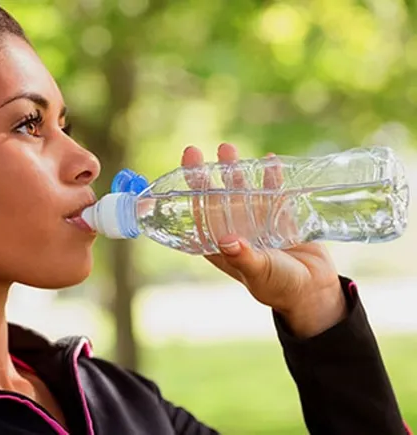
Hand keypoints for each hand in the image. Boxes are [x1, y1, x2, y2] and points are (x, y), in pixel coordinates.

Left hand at [182, 144, 346, 337]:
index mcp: (221, 245)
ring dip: (233, 171)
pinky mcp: (280, 217)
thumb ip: (244, 257)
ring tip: (226, 149)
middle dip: (205, 175)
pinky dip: (271, 177)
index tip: (178, 176)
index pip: (198, 215)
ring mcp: (257, 222)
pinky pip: (273, 192)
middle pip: (215, 197)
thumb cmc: (280, 287)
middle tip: (194, 150)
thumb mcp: (260, 271)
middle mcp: (235, 230)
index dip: (187, 195)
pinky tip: (269, 160)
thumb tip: (227, 241)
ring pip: (241, 190)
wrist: (314, 290)